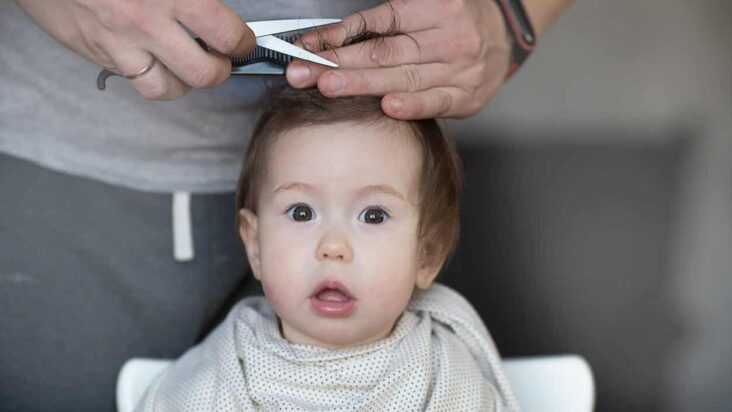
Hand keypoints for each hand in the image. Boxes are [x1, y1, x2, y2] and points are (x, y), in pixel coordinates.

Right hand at [15, 0, 255, 99]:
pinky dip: (153, 78)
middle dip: (221, 70)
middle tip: (222, 59)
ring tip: (190, 67)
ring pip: (169, 89)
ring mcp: (119, 43)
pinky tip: (156, 62)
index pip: (224, 33)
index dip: (242, 42)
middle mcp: (147, 22)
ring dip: (187, 82)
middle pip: (204, 73)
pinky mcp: (96, 53)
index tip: (244, 41)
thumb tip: (208, 1)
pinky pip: (135, 81)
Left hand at [286, 0, 511, 119]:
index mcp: (433, 7)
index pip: (377, 22)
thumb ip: (386, 20)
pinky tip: (387, 107)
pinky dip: (412, 106)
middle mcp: (447, 35)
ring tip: (329, 88)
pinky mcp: (467, 95)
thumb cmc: (453, 21)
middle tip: (305, 73)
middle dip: (339, 64)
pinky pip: (436, 101)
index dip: (339, 35)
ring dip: (362, 85)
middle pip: (385, 51)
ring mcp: (460, 67)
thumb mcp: (425, 6)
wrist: (504, 35)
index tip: (308, 47)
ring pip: (404, 77)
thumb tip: (334, 37)